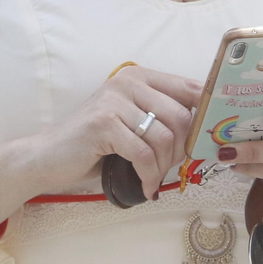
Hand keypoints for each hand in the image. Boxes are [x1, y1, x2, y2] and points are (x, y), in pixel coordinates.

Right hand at [31, 66, 200, 200]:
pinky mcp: (103, 124)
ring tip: (153, 179)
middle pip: (182, 116)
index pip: (191, 87)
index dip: (210, 113)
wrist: (49, 156)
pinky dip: (148, 176)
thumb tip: (207, 132)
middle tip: (172, 169)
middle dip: (182, 151)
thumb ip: (164, 118)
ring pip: (164, 138)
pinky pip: (143, 154)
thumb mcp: (133, 122)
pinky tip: (145, 187)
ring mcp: (114, 101)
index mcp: (140, 77)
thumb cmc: (96, 143)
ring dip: (164, 167)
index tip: (213, 138)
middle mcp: (129, 81)